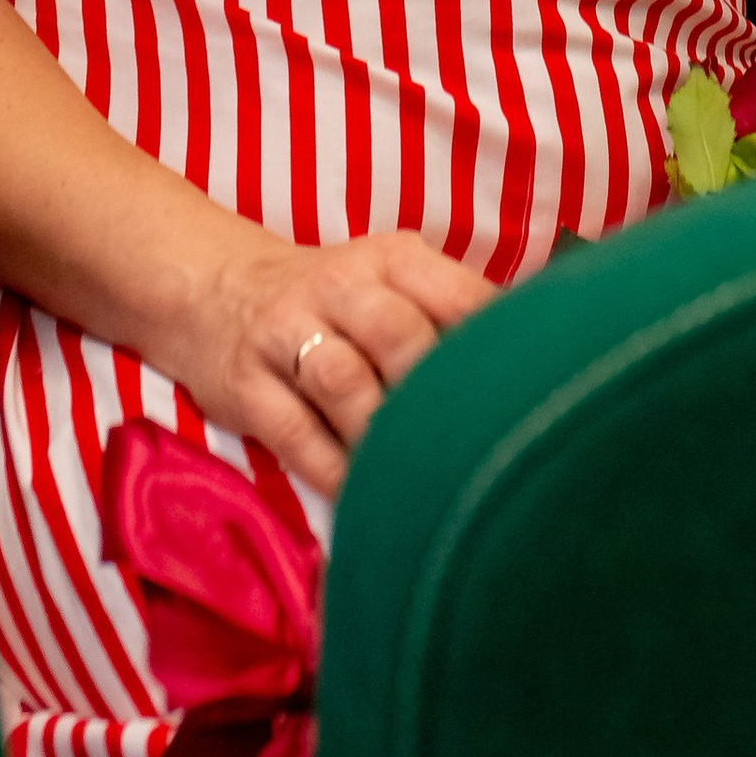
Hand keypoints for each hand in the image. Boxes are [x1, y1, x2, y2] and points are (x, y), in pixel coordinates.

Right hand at [156, 219, 493, 499]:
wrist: (217, 289)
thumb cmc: (333, 300)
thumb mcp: (389, 281)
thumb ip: (450, 315)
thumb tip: (538, 372)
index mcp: (391, 259)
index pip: (456, 296)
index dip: (495, 350)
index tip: (526, 403)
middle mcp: (340, 286)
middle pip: (398, 334)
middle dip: (435, 393)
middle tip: (471, 450)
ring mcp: (286, 332)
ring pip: (344, 382)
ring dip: (382, 434)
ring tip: (417, 479)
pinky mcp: (245, 383)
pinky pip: (294, 431)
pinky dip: (332, 470)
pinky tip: (362, 498)